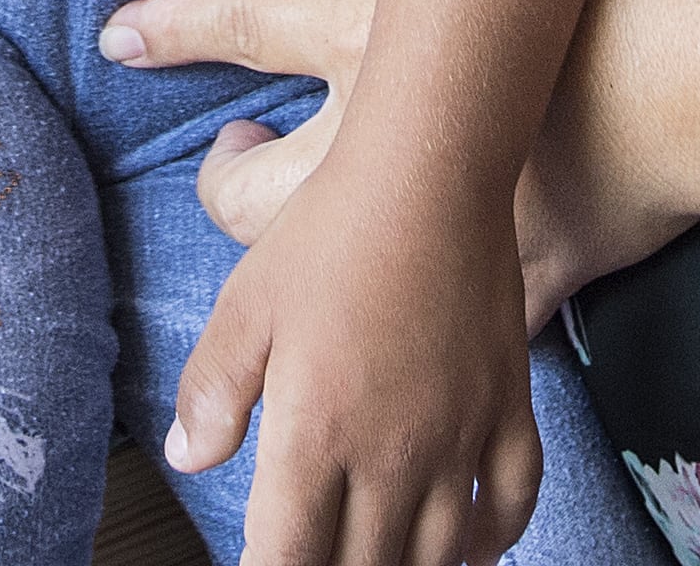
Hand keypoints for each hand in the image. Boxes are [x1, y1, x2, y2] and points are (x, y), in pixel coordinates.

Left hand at [114, 0, 695, 322]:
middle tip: (239, 155)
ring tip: (321, 247)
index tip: (120, 36)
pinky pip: (447, 335)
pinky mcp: (508, 281)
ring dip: (302, 280)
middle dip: (229, 186)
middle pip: (250, 194)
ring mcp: (432, 224)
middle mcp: (375, 141)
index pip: (242, 22)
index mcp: (370, 38)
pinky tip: (439, 341)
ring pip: (321, 285)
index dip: (174, 26)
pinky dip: (437, 344)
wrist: (687, 81)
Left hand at [164, 158, 537, 565]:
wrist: (428, 173)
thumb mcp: (246, 306)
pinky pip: (513, 503)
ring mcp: (460, 436)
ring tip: (376, 562)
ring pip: (438, 554)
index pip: (289, 558)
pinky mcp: (509, 408)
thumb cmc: (330, 232)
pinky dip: (493, 541)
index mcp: (317, 434)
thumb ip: (213, 391)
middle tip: (312, 557)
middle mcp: (393, 454)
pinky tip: (470, 551)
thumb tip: (187, 456)